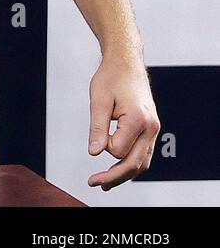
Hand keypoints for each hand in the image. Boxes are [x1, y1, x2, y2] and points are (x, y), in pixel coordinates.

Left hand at [86, 52, 159, 189]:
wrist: (126, 63)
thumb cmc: (111, 77)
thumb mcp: (98, 100)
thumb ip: (97, 128)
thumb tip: (94, 152)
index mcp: (139, 120)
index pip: (118, 150)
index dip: (103, 144)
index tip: (96, 133)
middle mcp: (151, 128)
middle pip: (135, 164)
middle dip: (115, 177)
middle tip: (94, 184)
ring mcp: (154, 130)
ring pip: (141, 162)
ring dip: (124, 174)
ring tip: (104, 183)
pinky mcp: (150, 129)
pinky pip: (143, 153)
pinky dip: (130, 163)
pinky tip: (118, 169)